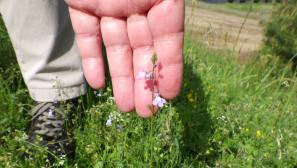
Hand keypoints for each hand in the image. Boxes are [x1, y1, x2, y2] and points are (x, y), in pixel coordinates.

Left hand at [65, 0, 183, 116]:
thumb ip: (167, 8)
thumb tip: (171, 35)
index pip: (169, 38)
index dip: (170, 68)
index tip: (169, 95)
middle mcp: (135, 6)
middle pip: (142, 49)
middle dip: (143, 81)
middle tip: (145, 111)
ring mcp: (107, 7)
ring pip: (116, 47)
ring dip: (120, 78)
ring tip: (124, 106)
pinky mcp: (81, 7)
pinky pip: (87, 36)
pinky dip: (91, 59)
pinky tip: (97, 84)